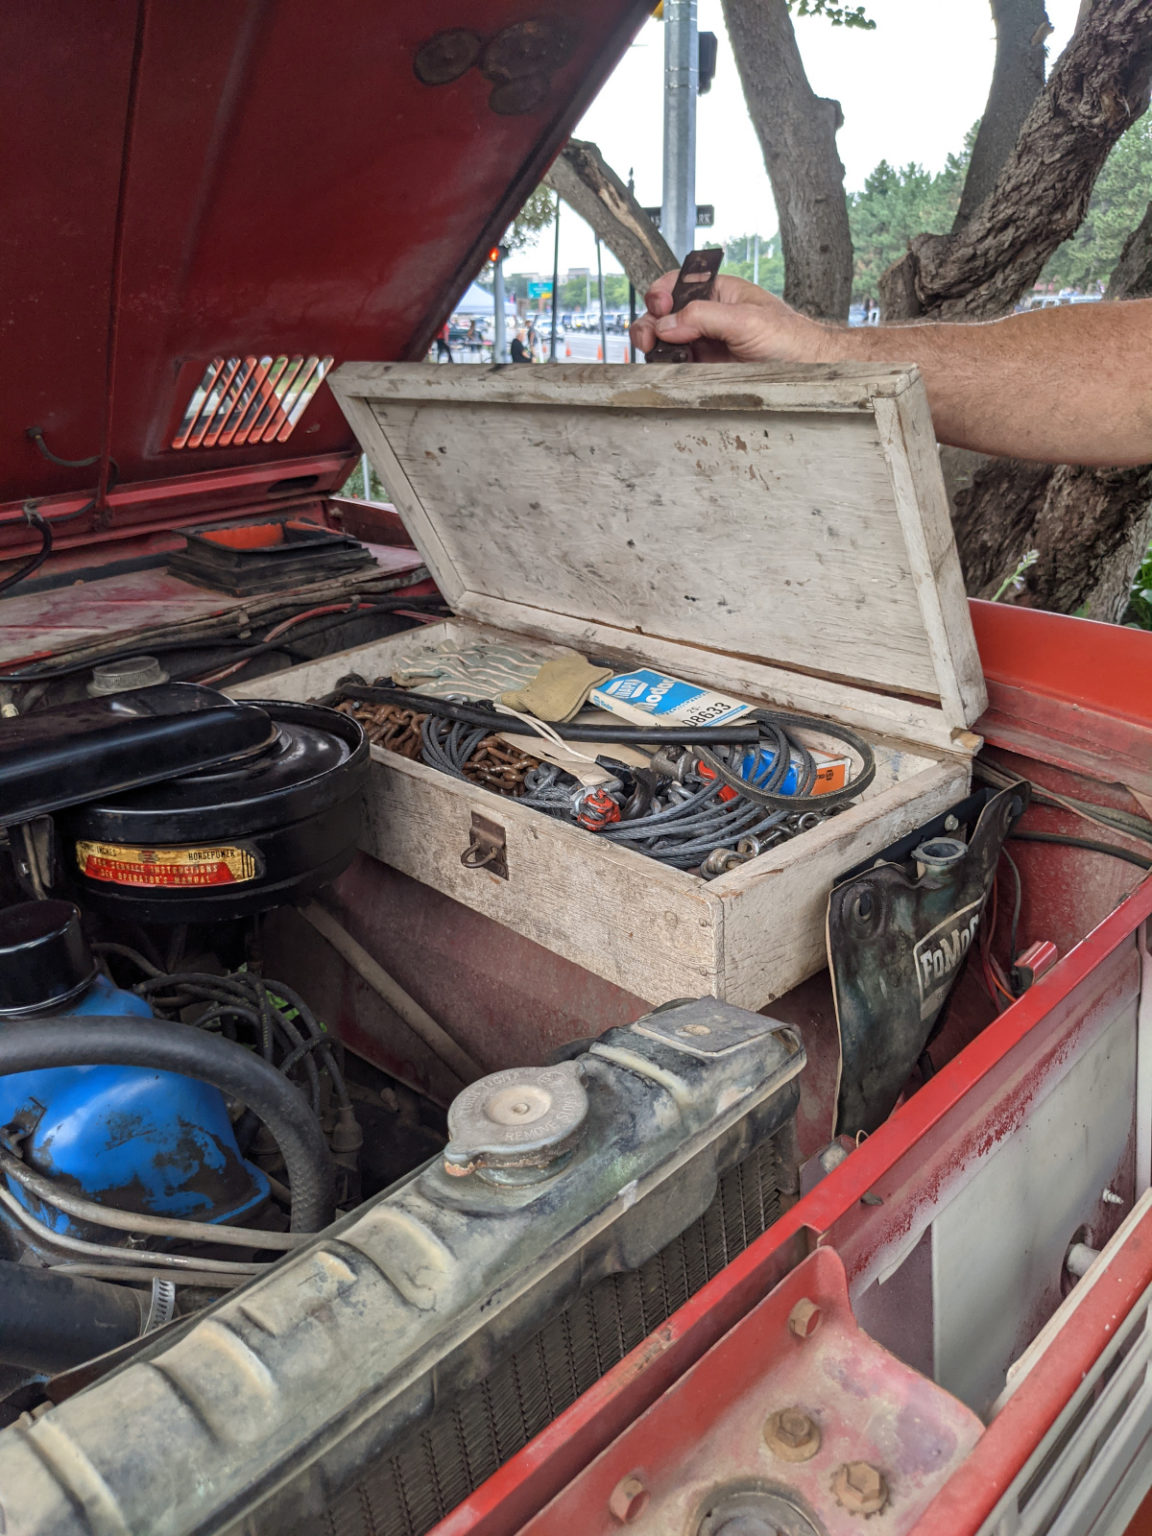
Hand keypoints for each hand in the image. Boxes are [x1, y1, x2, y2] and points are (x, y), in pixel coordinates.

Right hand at [629, 272, 834, 363]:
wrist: (809, 369)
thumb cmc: (790, 338)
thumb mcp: (746, 320)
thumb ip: (704, 317)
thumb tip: (667, 323)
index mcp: (719, 292)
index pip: (678, 284)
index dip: (661, 293)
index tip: (659, 308)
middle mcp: (709, 315)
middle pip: (665, 314)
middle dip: (651, 323)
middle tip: (648, 340)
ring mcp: (707, 342)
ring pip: (667, 340)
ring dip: (655, 346)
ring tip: (656, 355)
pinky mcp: (708, 367)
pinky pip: (679, 364)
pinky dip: (667, 366)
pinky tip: (668, 368)